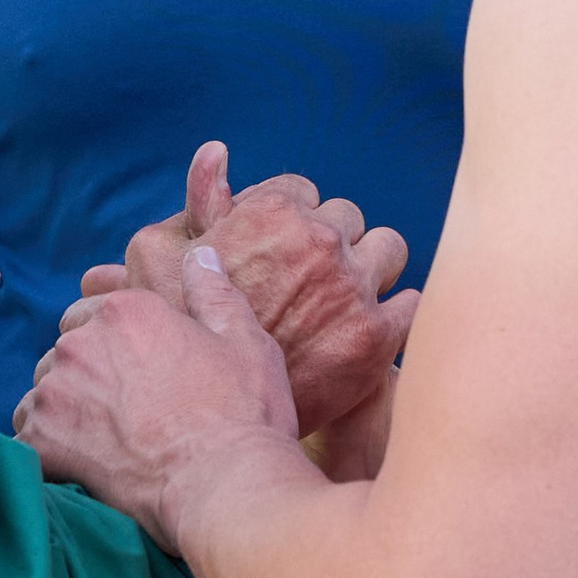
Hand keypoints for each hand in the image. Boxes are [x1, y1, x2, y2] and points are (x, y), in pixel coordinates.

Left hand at [19, 244, 298, 544]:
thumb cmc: (241, 413)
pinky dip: (47, 449)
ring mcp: (57, 391)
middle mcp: (81, 342)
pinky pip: (28, 437)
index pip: (94, 312)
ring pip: (44, 392)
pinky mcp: (43, 441)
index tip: (137, 373)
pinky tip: (79, 465)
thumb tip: (198, 255)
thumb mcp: (246, 341)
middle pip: (66, 350)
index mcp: (126, 311)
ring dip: (65, 410)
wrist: (223, 485)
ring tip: (103, 440)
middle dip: (87, 373)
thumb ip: (213, 292)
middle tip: (125, 409)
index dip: (116, 342)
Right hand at [75, 142, 418, 442]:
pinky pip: (411, 303)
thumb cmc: (179, 337)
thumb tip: (218, 149)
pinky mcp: (378, 336)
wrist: (209, 428)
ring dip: (372, 268)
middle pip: (349, 218)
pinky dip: (397, 313)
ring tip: (346, 298)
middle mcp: (320, 240)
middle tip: (310, 280)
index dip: (291, 222)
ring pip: (390, 249)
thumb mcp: (165, 259)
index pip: (305, 192)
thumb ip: (203, 202)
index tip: (280, 253)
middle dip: (333, 242)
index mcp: (273, 212)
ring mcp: (353, 287)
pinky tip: (370, 329)